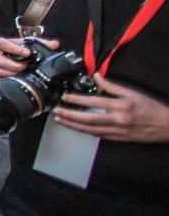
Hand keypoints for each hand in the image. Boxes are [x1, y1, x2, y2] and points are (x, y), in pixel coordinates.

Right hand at [0, 35, 39, 81]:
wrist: (3, 55)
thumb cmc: (14, 49)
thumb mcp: (25, 44)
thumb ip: (40, 43)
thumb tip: (54, 44)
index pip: (2, 43)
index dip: (14, 49)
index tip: (27, 53)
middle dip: (13, 65)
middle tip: (24, 66)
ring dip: (10, 73)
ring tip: (20, 73)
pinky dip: (4, 78)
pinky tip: (13, 77)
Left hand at [53, 77, 168, 141]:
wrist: (166, 125)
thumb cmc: (151, 108)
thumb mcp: (133, 92)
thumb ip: (112, 85)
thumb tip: (96, 76)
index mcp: (121, 106)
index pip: (93, 102)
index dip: (77, 100)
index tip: (65, 98)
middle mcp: (118, 120)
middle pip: (88, 119)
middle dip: (70, 116)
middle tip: (57, 112)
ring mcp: (118, 131)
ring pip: (91, 130)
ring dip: (74, 126)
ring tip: (62, 120)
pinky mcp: (120, 139)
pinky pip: (99, 136)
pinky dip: (87, 132)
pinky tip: (78, 128)